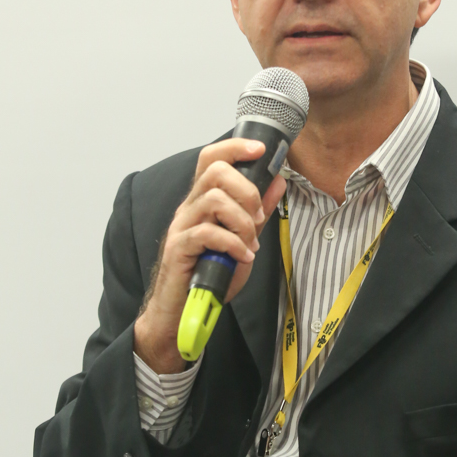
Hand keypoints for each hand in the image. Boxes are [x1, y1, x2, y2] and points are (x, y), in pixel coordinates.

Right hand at [134, 139, 285, 373]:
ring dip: (242, 221)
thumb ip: (258, 211)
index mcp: (202, 200)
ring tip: (249, 243)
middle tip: (257, 219)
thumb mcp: (242, 239)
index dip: (235, 147)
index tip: (261, 150)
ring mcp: (182, 226)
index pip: (212, 158)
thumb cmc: (210, 274)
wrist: (183, 310)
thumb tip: (278, 181)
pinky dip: (233, 244)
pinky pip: (208, 233)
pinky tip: (242, 257)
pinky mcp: (179, 248)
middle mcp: (189, 208)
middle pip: (215, 172)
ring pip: (214, 200)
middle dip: (246, 191)